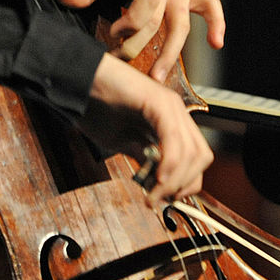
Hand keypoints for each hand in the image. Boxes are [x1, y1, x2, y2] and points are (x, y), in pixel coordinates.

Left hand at [57, 0, 224, 83]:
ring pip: (183, 22)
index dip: (131, 22)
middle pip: (160, 19)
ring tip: (157, 78)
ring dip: (171, 52)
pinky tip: (216, 44)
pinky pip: (210, 6)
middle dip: (139, 45)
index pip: (147, 0)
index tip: (112, 32)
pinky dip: (217, 24)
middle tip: (118, 61)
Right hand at [78, 53, 213, 202]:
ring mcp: (170, 105)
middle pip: (201, 157)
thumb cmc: (95, 106)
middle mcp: (177, 112)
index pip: (195, 159)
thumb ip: (143, 157)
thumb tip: (156, 182)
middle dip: (182, 185)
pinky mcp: (159, 102)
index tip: (163, 198)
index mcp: (171, 121)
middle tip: (158, 199)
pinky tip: (155, 178)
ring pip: (192, 152)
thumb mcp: (122, 141)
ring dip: (174, 181)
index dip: (184, 183)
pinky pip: (173, 139)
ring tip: (152, 194)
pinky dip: (168, 164)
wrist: (78, 81)